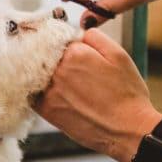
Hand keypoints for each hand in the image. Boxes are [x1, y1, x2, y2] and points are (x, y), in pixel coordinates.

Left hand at [34, 29, 161, 161]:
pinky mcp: (46, 110)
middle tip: (69, 67)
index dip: (63, 42)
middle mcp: (58, 70)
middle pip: (45, 54)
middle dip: (52, 56)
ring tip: (65, 81)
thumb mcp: (119, 56)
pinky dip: (38, 90)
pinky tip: (52, 92)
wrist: (127, 131)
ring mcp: (50, 91)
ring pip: (37, 73)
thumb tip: (78, 31)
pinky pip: (33, 93)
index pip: (57, 37)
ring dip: (43, 72)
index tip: (65, 47)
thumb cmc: (127, 95)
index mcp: (75, 53)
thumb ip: (95, 37)